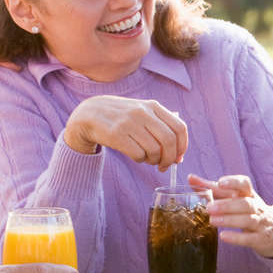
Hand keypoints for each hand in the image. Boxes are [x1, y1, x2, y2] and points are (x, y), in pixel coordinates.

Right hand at [60, 96, 186, 170]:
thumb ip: (162, 127)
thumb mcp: (143, 112)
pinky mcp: (116, 134)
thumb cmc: (122, 118)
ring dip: (154, 161)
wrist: (89, 114)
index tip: (178, 157)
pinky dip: (141, 160)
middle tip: (164, 166)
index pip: (179, 128)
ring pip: (154, 150)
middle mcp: (143, 112)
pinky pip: (138, 154)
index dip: (182, 146)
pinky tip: (137, 157)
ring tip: (148, 159)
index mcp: (153, 106)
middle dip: (170, 159)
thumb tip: (179, 154)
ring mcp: (129, 122)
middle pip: (169, 141)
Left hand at [189, 174, 272, 258]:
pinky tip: (223, 236)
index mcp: (249, 194)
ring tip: (212, 221)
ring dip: (230, 219)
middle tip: (209, 208)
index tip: (220, 182)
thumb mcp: (235, 198)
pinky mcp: (260, 239)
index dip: (233, 182)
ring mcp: (260, 223)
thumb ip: (214, 189)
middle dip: (227, 205)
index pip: (245, 184)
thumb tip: (191, 179)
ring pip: (248, 219)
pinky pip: (250, 238)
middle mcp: (256, 207)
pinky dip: (237, 238)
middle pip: (245, 203)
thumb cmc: (250, 211)